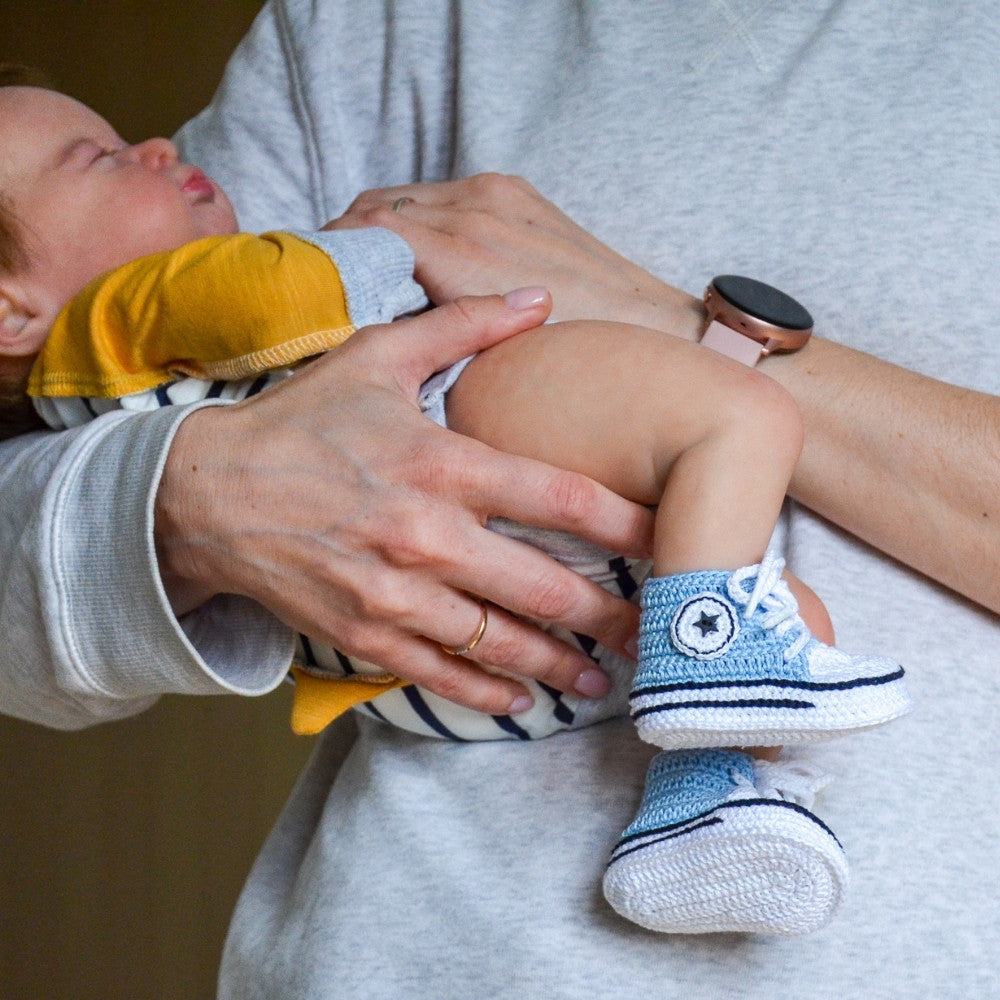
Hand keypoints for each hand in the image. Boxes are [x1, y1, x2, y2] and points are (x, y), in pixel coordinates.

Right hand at [154, 292, 653, 715]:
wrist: (207, 494)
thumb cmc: (301, 422)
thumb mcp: (377, 355)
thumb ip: (464, 324)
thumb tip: (538, 296)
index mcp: (441, 462)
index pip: (558, 496)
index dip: (625, 523)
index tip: (670, 538)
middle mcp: (426, 534)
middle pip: (544, 587)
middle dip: (610, 615)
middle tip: (659, 630)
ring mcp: (394, 593)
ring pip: (499, 642)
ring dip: (560, 665)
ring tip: (605, 677)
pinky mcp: (364, 633)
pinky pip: (440, 674)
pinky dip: (487, 694)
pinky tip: (523, 702)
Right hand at [325, 173, 702, 336]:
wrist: (653, 329)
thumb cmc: (571, 361)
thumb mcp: (486, 364)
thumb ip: (426, 334)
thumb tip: (377, 329)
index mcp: (461, 245)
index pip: (365, 228)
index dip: (332, 257)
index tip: (313, 290)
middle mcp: (476, 206)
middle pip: (378, 206)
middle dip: (349, 241)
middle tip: (333, 285)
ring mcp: (498, 192)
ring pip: (406, 196)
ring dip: (379, 228)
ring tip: (368, 275)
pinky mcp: (516, 191)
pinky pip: (441, 194)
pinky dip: (415, 220)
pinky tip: (416, 258)